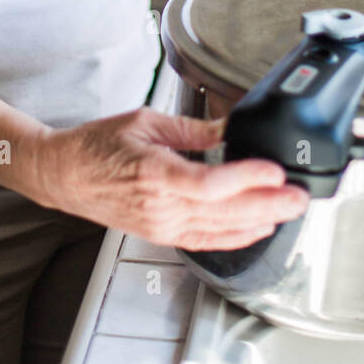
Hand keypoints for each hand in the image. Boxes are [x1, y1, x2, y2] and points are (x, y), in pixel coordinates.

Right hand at [26, 108, 308, 249]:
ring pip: (219, 230)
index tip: (274, 170)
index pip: (211, 184)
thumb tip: (229, 127)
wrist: (64, 174)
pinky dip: (234, 238)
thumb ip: (192, 129)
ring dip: (259, 221)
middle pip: (224, 212)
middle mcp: (159, 206)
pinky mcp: (160, 234)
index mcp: (154, 173)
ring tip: (288, 211)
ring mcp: (160, 225)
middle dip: (268, 204)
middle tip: (299, 197)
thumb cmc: (96, 145)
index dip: (247, 179)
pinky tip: (257, 230)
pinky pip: (204, 241)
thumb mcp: (145, 121)